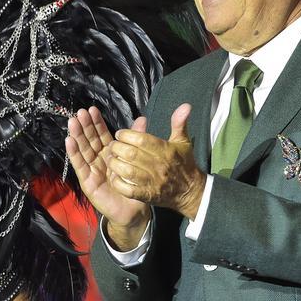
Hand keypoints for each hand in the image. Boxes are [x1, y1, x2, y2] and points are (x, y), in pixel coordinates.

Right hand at [66, 108, 151, 249]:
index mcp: (110, 154)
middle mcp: (99, 160)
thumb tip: (142, 119)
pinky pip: (79, 165)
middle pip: (89, 140)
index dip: (96, 123)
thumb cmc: (135, 186)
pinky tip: (69, 141)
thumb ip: (137, 140)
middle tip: (79, 112)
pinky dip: (74, 153)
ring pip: (82, 150)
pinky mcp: (87, 181)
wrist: (133, 209)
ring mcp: (91, 170)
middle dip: (84, 126)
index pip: (101, 135)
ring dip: (76, 136)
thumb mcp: (137, 160)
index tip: (92, 109)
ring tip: (72, 122)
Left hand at [108, 103, 206, 220]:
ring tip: (111, 159)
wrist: (190, 191)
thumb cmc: (184, 163)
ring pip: (127, 171)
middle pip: (131, 154)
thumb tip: (185, 105)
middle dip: (117, 148)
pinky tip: (114, 176)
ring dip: (115, 164)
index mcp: (166, 151)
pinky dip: (118, 182)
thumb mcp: (183, 142)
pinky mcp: (147, 195)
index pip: (142, 140)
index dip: (126, 135)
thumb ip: (179, 123)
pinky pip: (128, 189)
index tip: (119, 134)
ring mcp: (152, 182)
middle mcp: (159, 165)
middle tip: (112, 145)